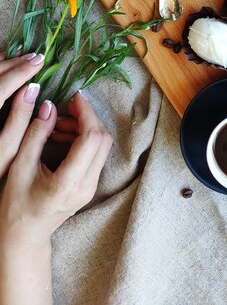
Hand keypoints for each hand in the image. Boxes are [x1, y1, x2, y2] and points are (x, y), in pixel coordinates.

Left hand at [0, 50, 43, 178]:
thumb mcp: (6, 150)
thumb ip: (20, 119)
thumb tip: (33, 90)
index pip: (3, 84)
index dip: (23, 71)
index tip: (40, 62)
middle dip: (15, 63)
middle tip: (36, 57)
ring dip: (3, 62)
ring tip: (21, 55)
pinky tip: (2, 61)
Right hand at [0, 91, 111, 245]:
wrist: (25, 235)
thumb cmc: (16, 203)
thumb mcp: (19, 166)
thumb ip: (35, 134)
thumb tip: (49, 105)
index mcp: (68, 183)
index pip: (91, 139)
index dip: (86, 113)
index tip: (74, 97)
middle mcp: (86, 186)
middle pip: (102, 140)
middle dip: (88, 117)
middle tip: (67, 106)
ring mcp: (91, 187)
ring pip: (102, 146)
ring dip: (85, 127)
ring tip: (58, 123)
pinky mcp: (91, 185)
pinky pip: (96, 154)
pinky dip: (84, 138)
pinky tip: (62, 135)